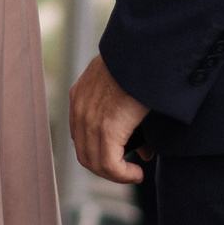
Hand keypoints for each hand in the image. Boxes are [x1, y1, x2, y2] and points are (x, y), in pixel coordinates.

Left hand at [70, 55, 151, 184]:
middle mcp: (80, 109)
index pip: (82, 136)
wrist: (143, 49)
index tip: (120, 156)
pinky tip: (137, 173)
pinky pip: (110, 164)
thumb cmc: (139, 61)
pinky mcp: (107, 128)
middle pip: (85, 154)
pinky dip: (123, 174)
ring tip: (134, 174)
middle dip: (107, 167)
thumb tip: (138, 138)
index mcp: (80, 96)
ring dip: (116, 174)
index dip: (100, 152)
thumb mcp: (123, 82)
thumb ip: (124, 108)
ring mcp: (90, 120)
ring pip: (96, 162)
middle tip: (127, 170)